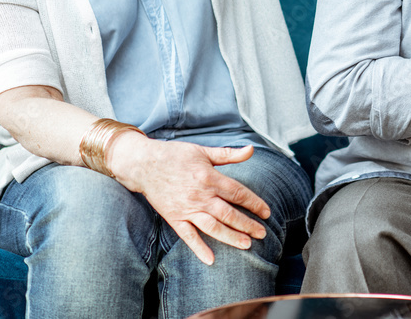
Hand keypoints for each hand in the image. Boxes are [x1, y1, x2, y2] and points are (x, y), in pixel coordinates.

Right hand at [108, 134, 269, 264]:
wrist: (144, 164)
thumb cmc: (176, 155)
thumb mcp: (204, 151)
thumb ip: (229, 154)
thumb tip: (251, 149)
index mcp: (210, 178)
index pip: (238, 193)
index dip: (254, 203)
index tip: (266, 213)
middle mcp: (200, 196)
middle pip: (228, 213)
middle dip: (247, 224)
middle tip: (262, 233)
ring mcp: (187, 209)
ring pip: (212, 227)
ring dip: (230, 237)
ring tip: (246, 245)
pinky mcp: (174, 218)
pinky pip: (188, 236)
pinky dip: (198, 248)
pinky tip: (210, 260)